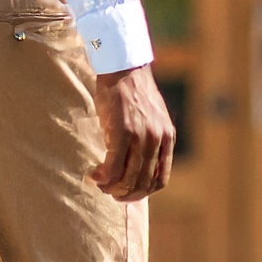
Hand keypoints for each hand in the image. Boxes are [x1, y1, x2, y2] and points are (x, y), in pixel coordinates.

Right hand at [90, 66, 174, 201]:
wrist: (123, 68)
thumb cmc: (131, 92)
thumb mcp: (150, 117)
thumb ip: (149, 139)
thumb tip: (135, 163)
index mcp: (167, 138)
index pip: (160, 179)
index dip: (143, 191)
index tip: (128, 192)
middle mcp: (157, 140)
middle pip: (143, 183)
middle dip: (125, 194)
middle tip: (110, 193)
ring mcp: (141, 137)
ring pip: (128, 178)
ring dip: (112, 188)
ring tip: (100, 184)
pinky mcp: (123, 132)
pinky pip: (113, 166)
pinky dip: (103, 177)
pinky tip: (94, 175)